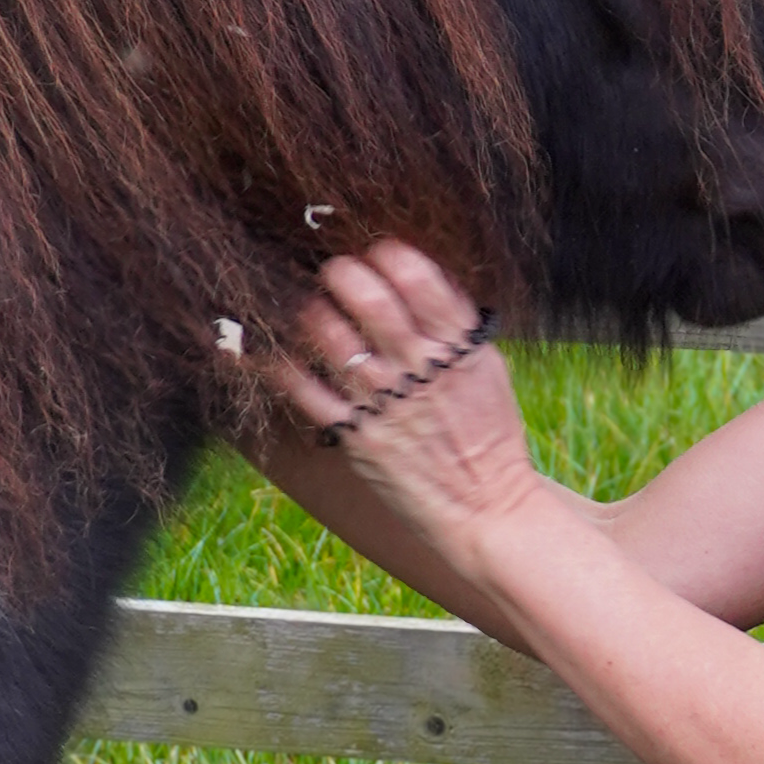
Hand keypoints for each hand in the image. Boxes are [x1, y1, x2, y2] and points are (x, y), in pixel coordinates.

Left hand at [261, 242, 543, 559]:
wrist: (487, 508)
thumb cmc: (489, 436)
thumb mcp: (488, 370)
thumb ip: (456, 326)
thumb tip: (419, 278)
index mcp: (458, 347)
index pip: (415, 277)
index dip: (386, 255)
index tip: (375, 254)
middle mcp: (419, 368)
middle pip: (366, 297)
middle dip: (341, 273)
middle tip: (334, 274)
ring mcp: (384, 402)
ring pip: (328, 335)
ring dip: (311, 312)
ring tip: (311, 310)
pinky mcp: (354, 435)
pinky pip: (302, 389)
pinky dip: (280, 363)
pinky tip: (273, 349)